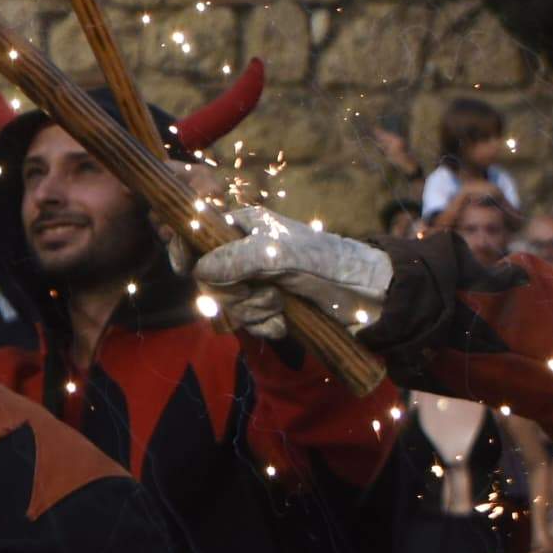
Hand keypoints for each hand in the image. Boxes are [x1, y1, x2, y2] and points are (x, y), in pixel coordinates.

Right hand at [191, 210, 393, 339]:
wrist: (365, 295)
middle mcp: (246, 252)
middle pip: (210, 277)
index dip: (187, 250)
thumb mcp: (280, 254)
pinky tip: (283, 323)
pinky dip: (264, 325)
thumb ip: (237, 258)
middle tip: (263, 294)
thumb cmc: (326, 261)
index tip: (186, 269)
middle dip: (233, 293)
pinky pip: (247, 321)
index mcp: (246, 226)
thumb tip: (199, 269)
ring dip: (253, 311)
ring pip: (229, 302)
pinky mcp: (269, 306)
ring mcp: (257, 280)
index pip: (199, 233)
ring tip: (279, 306)